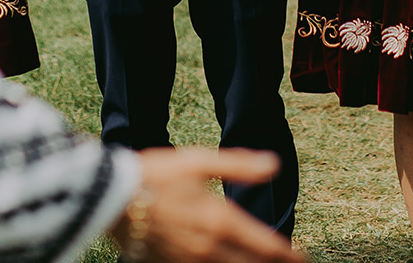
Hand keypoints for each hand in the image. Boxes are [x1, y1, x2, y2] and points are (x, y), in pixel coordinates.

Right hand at [113, 148, 302, 262]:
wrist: (110, 197)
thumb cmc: (154, 173)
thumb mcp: (198, 161)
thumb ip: (238, 166)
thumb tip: (273, 165)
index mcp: (220, 220)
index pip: (265, 246)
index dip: (287, 255)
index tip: (302, 259)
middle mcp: (209, 248)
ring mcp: (189, 261)